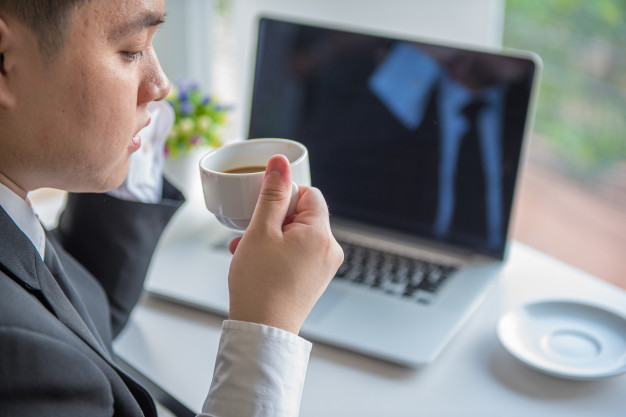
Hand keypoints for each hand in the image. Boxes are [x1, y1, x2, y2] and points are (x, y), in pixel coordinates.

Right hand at [227, 155, 343, 333]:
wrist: (262, 330)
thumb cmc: (259, 284)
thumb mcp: (261, 231)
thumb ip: (272, 193)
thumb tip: (280, 162)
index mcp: (321, 233)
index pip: (309, 194)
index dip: (283, 198)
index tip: (264, 213)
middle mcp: (330, 249)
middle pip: (303, 215)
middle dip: (274, 219)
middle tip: (252, 234)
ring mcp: (325, 267)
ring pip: (298, 235)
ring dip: (272, 236)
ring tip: (249, 250)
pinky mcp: (316, 280)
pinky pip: (299, 254)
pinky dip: (279, 252)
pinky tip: (257, 262)